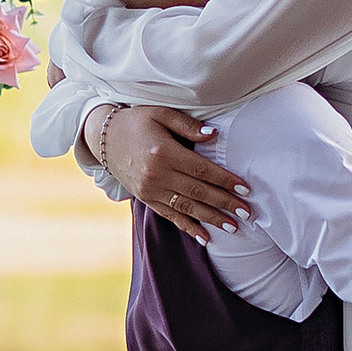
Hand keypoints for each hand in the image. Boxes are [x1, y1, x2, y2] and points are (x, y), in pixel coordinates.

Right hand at [107, 105, 250, 234]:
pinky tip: (205, 237)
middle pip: (197, 192)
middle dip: (224, 203)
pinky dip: (188, 227)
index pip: (201, 170)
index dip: (224, 180)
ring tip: (233, 227)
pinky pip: (170, 216)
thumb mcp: (161, 114)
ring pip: (186, 208)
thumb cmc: (137, 121)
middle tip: (247, 212)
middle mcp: (157, 175)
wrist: (104, 138)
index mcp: (163, 152)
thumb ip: (188, 125)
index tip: (244, 188)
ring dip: (211, 219)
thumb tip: (213, 135)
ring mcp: (150, 190)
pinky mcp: (146, 199)